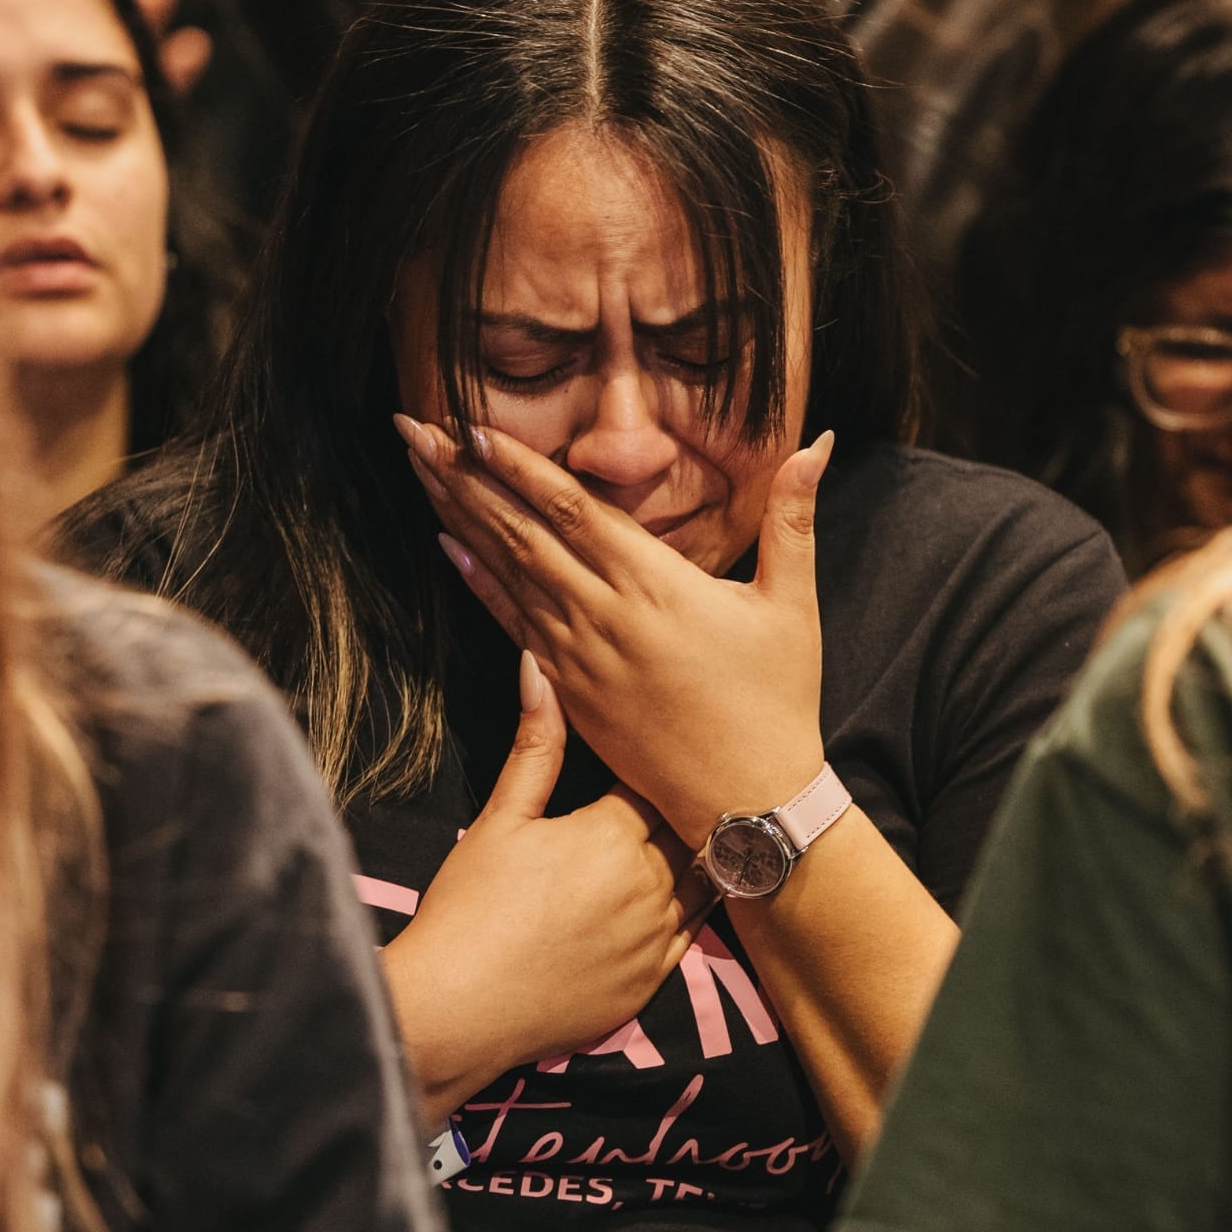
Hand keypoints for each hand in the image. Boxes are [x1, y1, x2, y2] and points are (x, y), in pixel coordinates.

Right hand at [382, 651, 707, 1105]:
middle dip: (693, 796)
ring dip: (708, 847)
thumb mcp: (502, 818)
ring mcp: (658, 937)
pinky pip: (700, 931)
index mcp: (613, 833)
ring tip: (707, 820)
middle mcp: (650, 883)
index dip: (664, 755)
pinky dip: (703, 902)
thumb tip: (537, 666)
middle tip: (695, 770)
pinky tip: (698, 884)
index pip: (661, 776)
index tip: (667, 735)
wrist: (458, 1011)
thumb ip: (535, 743)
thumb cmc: (470, 909)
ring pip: (708, 875)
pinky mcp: (654, 980)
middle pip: (694, 822)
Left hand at [394, 413, 833, 845]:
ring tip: (420, 469)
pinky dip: (478, 581)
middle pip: (520, 532)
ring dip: (460, 516)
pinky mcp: (570, 692)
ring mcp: (579, 657)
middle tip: (415, 429)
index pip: (571, 510)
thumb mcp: (792, 604)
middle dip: (464, 477)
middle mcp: (604, 616)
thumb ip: (792, 517)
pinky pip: (513, 624)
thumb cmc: (778, 702)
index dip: (518, 468)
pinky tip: (447, 545)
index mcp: (655, 585)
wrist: (748, 802)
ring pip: (507, 572)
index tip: (472, 429)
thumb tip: (816, 442)